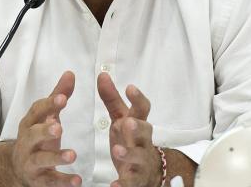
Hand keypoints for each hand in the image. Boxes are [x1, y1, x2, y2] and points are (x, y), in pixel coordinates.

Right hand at [11, 71, 81, 186]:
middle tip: (58, 128)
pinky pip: (50, 181)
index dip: (49, 104)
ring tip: (72, 155)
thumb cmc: (37, 138)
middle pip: (33, 135)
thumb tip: (70, 74)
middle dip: (44, 131)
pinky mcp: (38, 180)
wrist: (17, 168)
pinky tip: (77, 180)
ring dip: (56, 157)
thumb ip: (58, 96)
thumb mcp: (46, 116)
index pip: (37, 111)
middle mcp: (28, 142)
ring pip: (41, 159)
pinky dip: (63, 182)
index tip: (63, 98)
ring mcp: (31, 161)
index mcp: (30, 124)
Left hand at [97, 72, 161, 186]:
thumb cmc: (131, 140)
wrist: (148, 172)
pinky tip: (114, 186)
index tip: (130, 87)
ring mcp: (140, 161)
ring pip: (138, 157)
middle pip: (144, 132)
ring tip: (117, 152)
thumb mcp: (121, 119)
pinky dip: (123, 184)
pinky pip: (130, 182)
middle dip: (137, 128)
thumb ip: (111, 98)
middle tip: (128, 123)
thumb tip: (102, 74)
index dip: (138, 98)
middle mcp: (142, 141)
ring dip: (129, 154)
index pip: (142, 109)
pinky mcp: (135, 179)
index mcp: (137, 123)